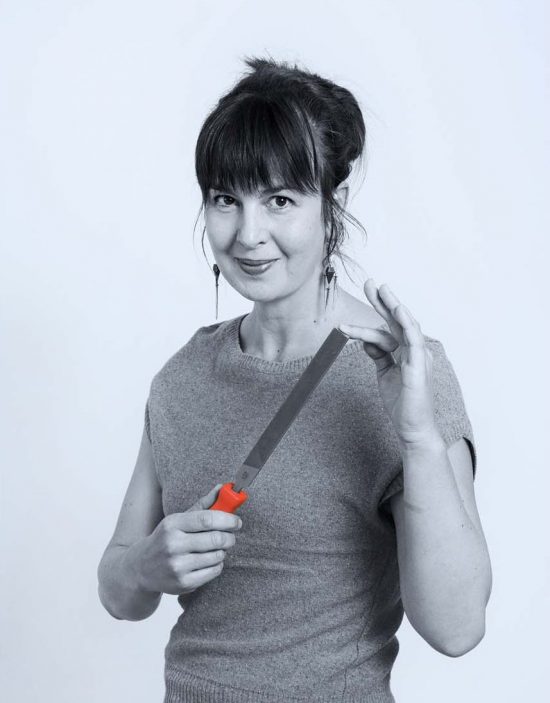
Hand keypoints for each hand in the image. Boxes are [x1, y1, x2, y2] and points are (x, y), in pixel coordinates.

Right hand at [130, 484, 241, 595]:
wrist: (141, 569)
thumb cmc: (166, 539)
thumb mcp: (179, 519)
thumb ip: (203, 505)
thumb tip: (224, 488)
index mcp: (172, 524)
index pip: (207, 519)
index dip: (227, 520)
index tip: (237, 522)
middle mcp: (173, 545)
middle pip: (215, 539)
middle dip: (229, 537)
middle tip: (230, 537)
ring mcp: (177, 566)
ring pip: (217, 556)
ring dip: (222, 551)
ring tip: (216, 549)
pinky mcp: (183, 583)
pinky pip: (213, 572)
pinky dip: (217, 565)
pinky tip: (209, 561)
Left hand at [339, 279, 439, 448]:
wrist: (412, 429)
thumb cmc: (402, 403)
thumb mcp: (385, 373)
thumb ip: (378, 354)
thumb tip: (367, 339)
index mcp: (407, 352)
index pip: (390, 326)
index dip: (379, 309)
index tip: (366, 292)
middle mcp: (415, 351)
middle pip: (398, 320)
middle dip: (384, 300)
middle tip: (370, 282)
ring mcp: (419, 357)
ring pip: (404, 326)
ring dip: (393, 307)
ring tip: (382, 290)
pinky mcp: (418, 368)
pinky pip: (414, 341)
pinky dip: (407, 324)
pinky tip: (398, 311)